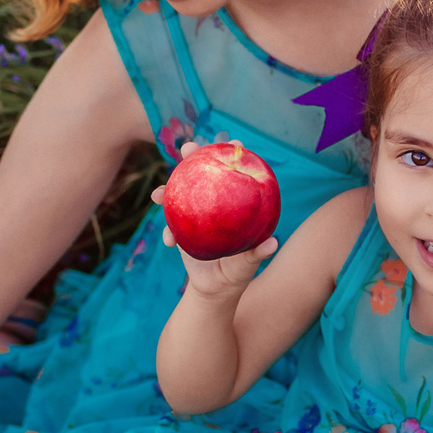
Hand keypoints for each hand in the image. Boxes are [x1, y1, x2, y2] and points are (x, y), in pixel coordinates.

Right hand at [153, 153, 276, 298]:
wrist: (213, 289)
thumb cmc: (235, 276)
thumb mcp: (246, 266)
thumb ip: (256, 255)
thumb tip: (273, 243)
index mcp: (233, 205)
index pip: (236, 172)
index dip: (234, 154)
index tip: (234, 143)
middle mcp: (213, 204)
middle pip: (202, 172)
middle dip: (193, 156)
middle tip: (187, 148)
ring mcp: (195, 213)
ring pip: (179, 192)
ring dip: (167, 189)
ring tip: (159, 194)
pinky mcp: (180, 227)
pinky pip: (169, 223)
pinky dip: (167, 229)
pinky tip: (168, 240)